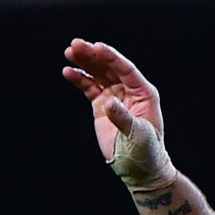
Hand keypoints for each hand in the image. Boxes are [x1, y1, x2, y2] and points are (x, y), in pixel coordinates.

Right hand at [61, 39, 173, 189]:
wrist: (139, 170)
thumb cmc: (145, 152)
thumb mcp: (138, 136)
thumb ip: (123, 118)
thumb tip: (108, 103)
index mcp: (143, 93)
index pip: (125, 70)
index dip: (111, 58)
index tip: (96, 47)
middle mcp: (129, 91)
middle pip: (109, 68)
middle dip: (93, 55)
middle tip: (75, 44)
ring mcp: (114, 98)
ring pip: (98, 75)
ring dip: (84, 63)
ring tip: (69, 53)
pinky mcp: (102, 107)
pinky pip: (89, 89)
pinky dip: (79, 80)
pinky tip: (68, 72)